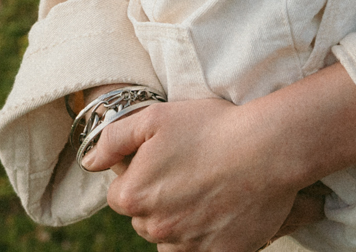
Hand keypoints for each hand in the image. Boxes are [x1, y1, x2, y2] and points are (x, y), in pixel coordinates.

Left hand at [82, 97, 302, 250]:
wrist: (266, 150)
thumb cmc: (211, 128)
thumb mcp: (156, 117)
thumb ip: (114, 139)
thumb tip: (90, 162)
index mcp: (134, 196)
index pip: (121, 194)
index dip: (140, 174)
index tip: (165, 159)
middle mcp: (155, 229)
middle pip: (145, 219)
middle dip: (160, 199)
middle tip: (189, 170)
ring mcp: (187, 247)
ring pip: (170, 239)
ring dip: (180, 222)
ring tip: (206, 191)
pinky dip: (205, 237)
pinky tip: (221, 210)